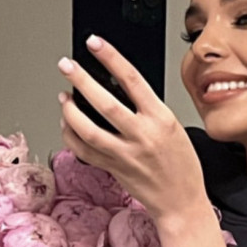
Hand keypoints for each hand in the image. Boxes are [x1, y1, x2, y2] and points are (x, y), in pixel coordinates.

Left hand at [57, 36, 206, 221]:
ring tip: (63, 96)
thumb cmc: (182, 167)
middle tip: (66, 65)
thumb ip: (149, 110)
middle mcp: (142, 135)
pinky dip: (71, 136)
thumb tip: (121, 89)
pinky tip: (67, 125)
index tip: (95, 43)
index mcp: (161, 119)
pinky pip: (84, 151)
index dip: (110, 57)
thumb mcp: (174, 128)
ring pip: (88, 129)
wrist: (182, 203)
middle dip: (80, 79)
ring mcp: (126, 154)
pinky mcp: (114, 169)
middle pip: (104, 102)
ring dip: (69, 110)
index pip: (132, 79)